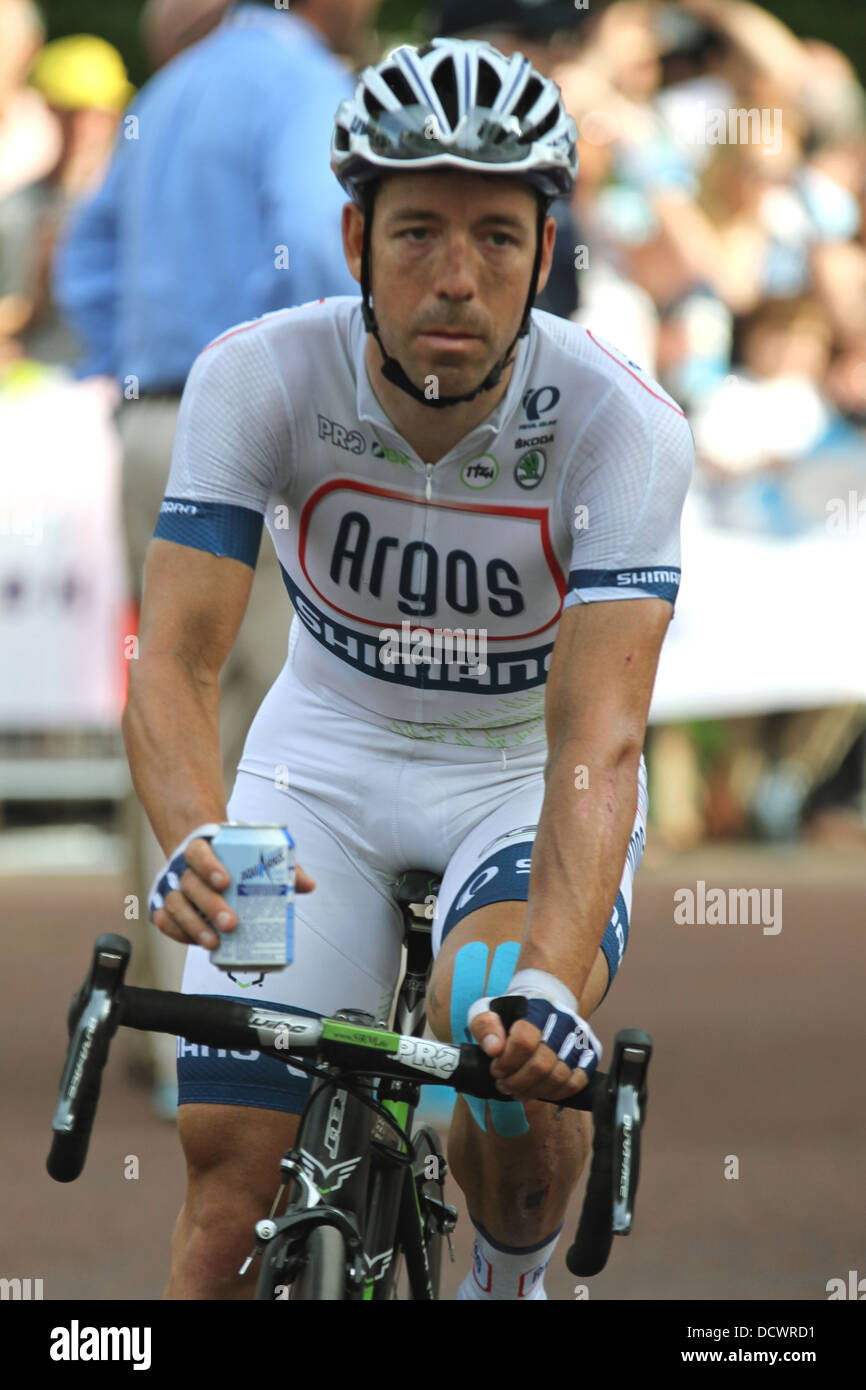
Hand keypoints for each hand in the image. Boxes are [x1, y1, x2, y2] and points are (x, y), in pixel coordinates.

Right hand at [149, 826, 314, 947]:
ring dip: (193, 925)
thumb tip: (308, 885)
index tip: (226, 881)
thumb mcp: (253, 856)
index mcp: (202, 848)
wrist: (205, 854)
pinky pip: (163, 920)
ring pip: (175, 905)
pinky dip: (176, 932)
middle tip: (231, 922)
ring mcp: (172, 888)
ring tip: (214, 942)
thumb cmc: (232, 859)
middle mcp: (182, 868)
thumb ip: (279, 868)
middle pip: (190, 884)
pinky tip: (194, 943)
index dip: (209, 866)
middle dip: (210, 904)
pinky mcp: (166, 907)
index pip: (199, 853)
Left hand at [467, 995, 600, 1103]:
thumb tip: (494, 1048)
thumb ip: (485, 1026)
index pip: (524, 1041)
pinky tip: (539, 1091)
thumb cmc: (513, 1013)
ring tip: (518, 1090)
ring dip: (534, 1091)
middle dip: (517, 1081)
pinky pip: (577, 1082)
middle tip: (504, 1084)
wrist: (543, 1004)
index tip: (496, 1068)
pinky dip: (557, 1093)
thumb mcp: (489, 1010)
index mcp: (536, 1008)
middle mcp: (563, 1022)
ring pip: (559, 1077)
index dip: (507, 1062)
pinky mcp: (589, 1052)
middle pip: (542, 1065)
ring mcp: (579, 1038)